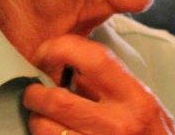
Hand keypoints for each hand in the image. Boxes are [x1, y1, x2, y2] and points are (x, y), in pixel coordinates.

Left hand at [23, 34, 174, 134]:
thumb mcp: (142, 104)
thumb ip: (109, 83)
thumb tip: (67, 66)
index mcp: (136, 99)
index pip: (94, 59)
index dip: (61, 48)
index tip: (45, 52)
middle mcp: (120, 125)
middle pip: (57, 100)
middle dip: (35, 94)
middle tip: (32, 92)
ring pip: (46, 130)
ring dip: (36, 121)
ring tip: (39, 117)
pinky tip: (51, 134)